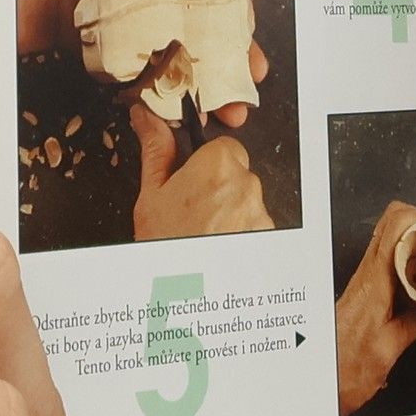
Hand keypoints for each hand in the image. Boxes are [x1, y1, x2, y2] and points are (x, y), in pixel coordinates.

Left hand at [15, 0, 269, 125]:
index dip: (235, 18)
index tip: (246, 43)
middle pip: (205, 33)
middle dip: (229, 63)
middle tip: (244, 87)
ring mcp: (138, 30)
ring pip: (182, 62)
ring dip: (205, 88)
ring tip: (222, 111)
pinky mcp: (117, 57)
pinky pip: (148, 81)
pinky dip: (165, 98)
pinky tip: (181, 112)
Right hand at [126, 105, 273, 241]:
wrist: (182, 295)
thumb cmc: (165, 246)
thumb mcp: (151, 195)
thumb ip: (156, 151)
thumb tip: (148, 119)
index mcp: (217, 167)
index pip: (224, 146)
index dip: (205, 163)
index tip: (193, 178)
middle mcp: (246, 188)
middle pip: (238, 173)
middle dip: (218, 186)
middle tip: (192, 209)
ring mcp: (260, 215)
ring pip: (248, 201)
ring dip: (230, 211)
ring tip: (202, 233)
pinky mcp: (268, 238)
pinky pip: (256, 225)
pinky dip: (241, 232)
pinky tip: (217, 244)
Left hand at [335, 202, 415, 415]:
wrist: (316, 382)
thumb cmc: (343, 370)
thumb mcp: (388, 352)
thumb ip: (412, 329)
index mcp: (373, 283)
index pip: (394, 226)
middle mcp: (365, 277)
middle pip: (390, 227)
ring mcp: (361, 283)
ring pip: (389, 246)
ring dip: (413, 254)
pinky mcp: (360, 293)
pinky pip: (385, 268)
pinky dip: (404, 272)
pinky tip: (415, 294)